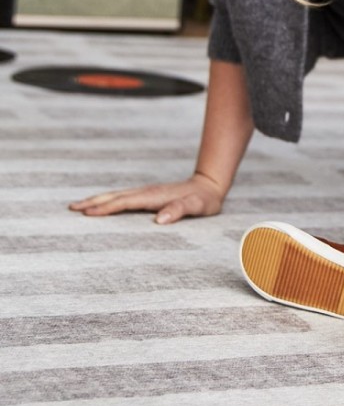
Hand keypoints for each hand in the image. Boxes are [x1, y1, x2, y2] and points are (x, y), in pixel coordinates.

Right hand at [68, 171, 226, 224]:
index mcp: (153, 196)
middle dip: (93, 202)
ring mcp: (146, 193)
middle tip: (71, 208)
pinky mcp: (148, 196)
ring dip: (97, 200)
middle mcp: (146, 192)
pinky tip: (102, 206)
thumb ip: (179, 210)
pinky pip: (122, 198)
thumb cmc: (204, 199)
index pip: (124, 203)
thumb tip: (159, 220)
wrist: (210, 185)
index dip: (106, 208)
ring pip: (116, 196)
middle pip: (114, 197)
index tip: (87, 213)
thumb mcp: (196, 206)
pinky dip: (108, 201)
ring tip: (77, 206)